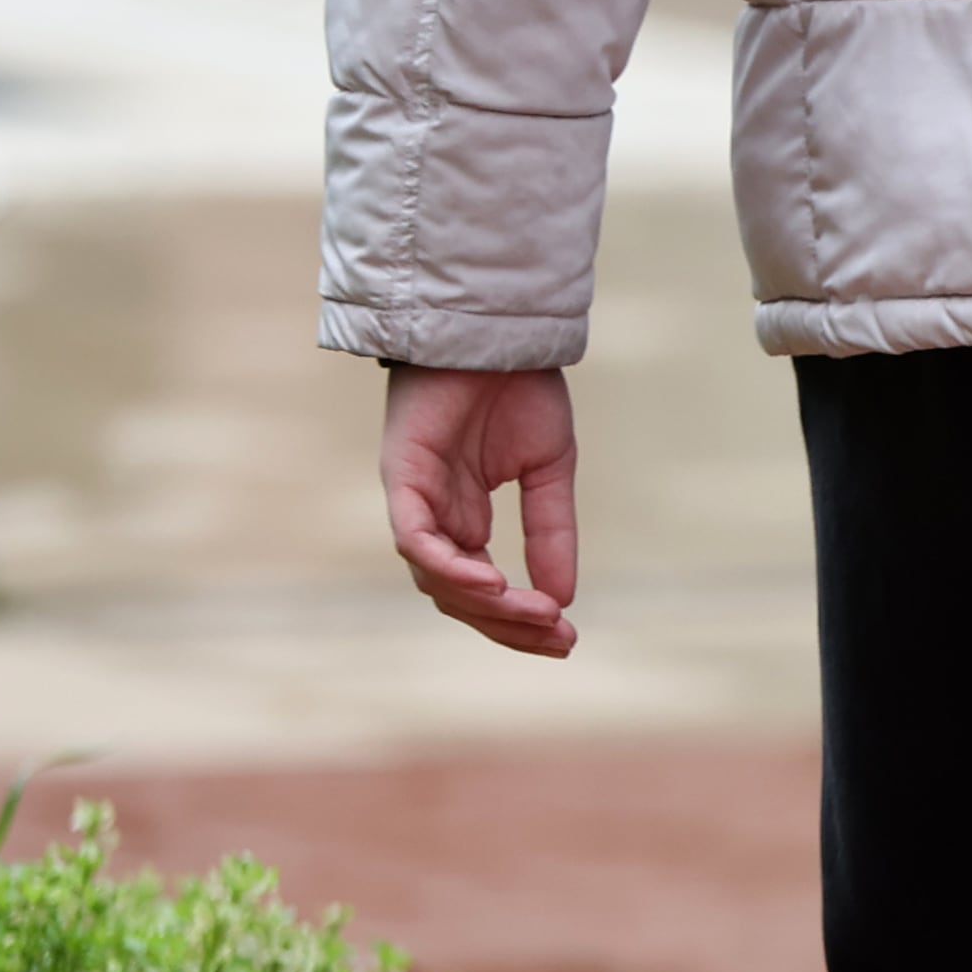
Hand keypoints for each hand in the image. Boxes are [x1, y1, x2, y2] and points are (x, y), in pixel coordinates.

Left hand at [379, 365, 580, 655]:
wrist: (497, 332)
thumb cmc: (516, 388)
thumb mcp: (549, 471)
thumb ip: (551, 532)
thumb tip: (563, 598)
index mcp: (463, 516)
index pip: (481, 590)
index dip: (520, 622)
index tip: (569, 638)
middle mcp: (434, 514)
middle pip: (458, 597)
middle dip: (509, 626)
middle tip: (561, 639)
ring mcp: (414, 497)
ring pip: (435, 578)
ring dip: (487, 606)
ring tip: (538, 614)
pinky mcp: (402, 475)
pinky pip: (416, 540)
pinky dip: (449, 569)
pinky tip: (493, 584)